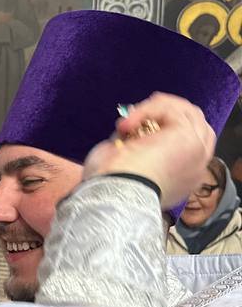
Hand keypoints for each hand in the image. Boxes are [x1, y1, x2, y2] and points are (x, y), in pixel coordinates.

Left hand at [83, 92, 214, 210]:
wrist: (115, 197)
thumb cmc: (110, 188)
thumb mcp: (124, 166)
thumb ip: (134, 149)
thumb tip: (128, 131)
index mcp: (182, 180)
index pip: (187, 145)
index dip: (163, 130)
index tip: (133, 129)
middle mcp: (195, 167)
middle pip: (194, 124)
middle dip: (163, 114)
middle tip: (134, 117)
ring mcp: (197, 151)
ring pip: (187, 113)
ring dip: (155, 109)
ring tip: (129, 120)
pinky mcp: (189, 137)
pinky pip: (172, 110)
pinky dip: (147, 110)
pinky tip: (127, 124)